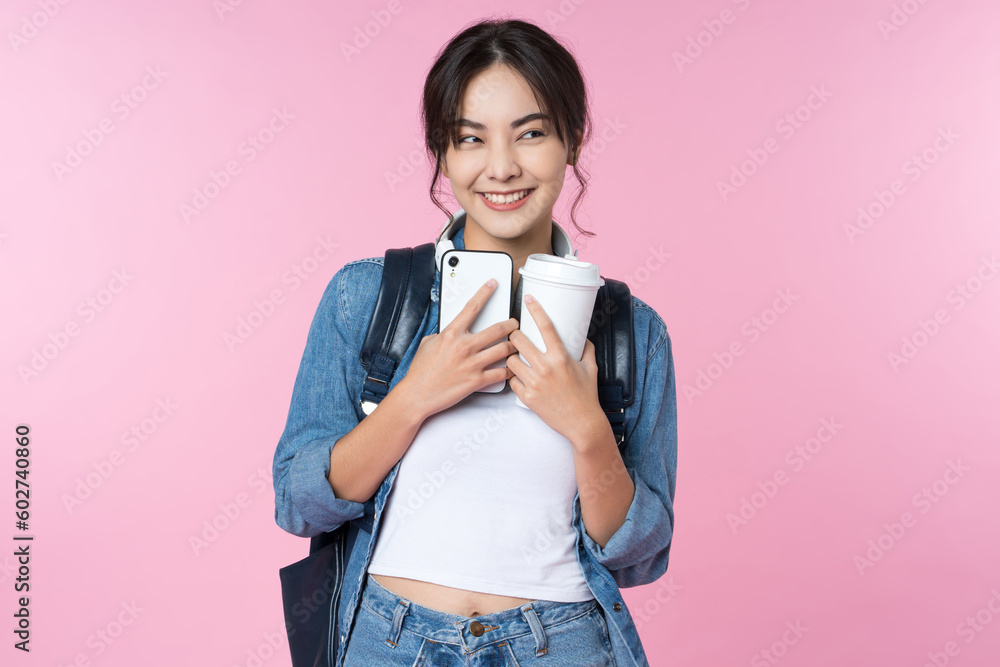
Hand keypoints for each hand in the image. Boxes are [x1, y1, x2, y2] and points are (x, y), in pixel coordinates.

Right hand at [396, 279, 517, 419]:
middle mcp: (464, 346)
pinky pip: (501, 373)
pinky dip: (510, 370)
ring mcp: (472, 364)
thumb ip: (444, 334)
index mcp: (451, 334)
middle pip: (498, 329)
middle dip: (511, 324)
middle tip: (515, 324)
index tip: (493, 283)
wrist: (417, 394)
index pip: (472, 307)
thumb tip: (454, 329)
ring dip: (515, 346)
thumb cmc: (421, 371)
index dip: (485, 292)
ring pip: (504, 349)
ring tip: (518, 345)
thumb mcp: (428, 343)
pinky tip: (513, 368)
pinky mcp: (477, 381)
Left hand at [506, 294, 603, 446]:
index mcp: (561, 357)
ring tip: (517, 359)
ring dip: (512, 357)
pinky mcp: (527, 397)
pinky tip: (521, 378)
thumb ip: (586, 349)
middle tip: (516, 337)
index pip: (545, 326)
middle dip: (515, 336)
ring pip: (510, 360)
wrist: (582, 423)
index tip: (529, 299)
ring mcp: (534, 383)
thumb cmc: (586, 396)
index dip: (535, 309)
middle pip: (518, 340)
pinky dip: (515, 378)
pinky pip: (512, 381)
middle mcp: (545, 368)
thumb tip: (583, 336)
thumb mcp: (590, 368)